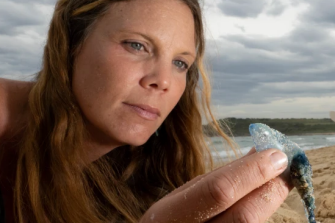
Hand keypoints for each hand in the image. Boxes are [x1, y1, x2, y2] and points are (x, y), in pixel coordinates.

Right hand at [140, 148, 290, 222]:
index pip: (219, 191)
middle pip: (245, 217)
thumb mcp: (185, 194)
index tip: (276, 155)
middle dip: (270, 189)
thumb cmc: (173, 218)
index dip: (251, 172)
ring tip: (277, 182)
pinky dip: (260, 212)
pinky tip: (263, 200)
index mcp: (170, 215)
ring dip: (269, 202)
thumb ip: (220, 176)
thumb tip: (259, 152)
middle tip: (286, 170)